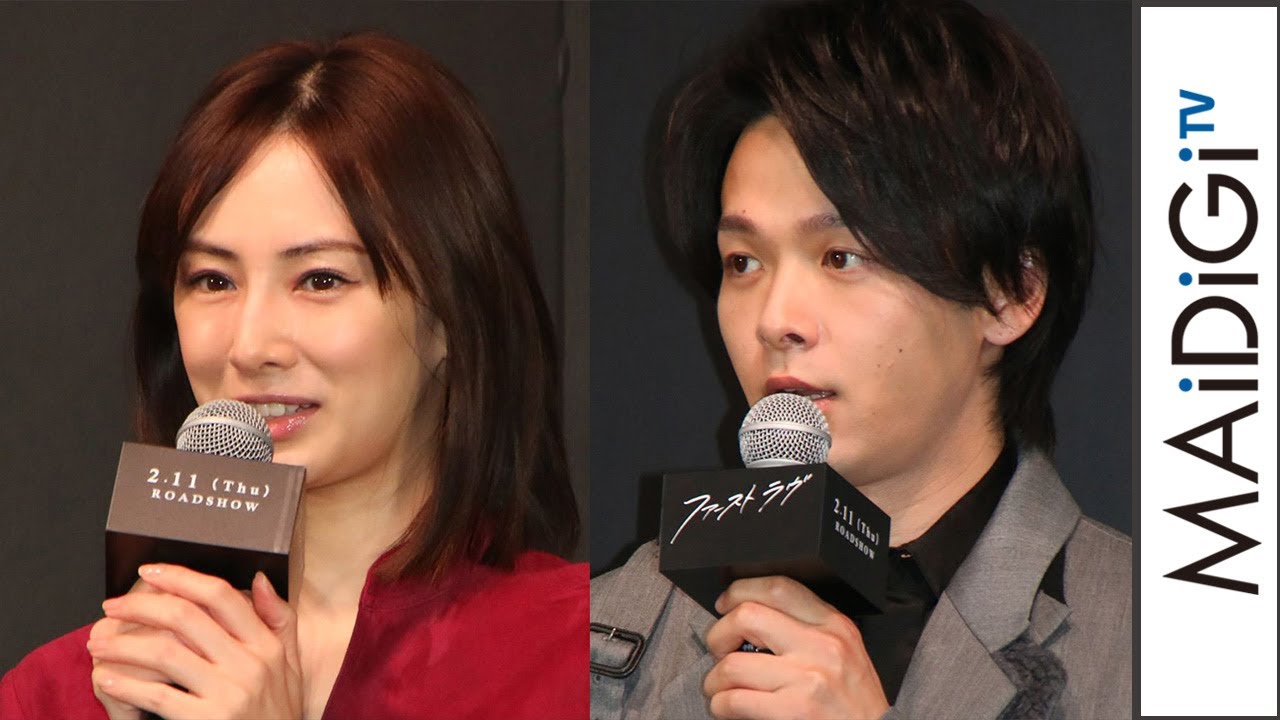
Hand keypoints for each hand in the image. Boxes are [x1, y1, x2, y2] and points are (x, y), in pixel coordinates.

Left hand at [87, 565, 301, 719]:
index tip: (150, 572)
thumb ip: (278, 619)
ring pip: (165, 654)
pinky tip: (108, 678)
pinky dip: (126, 685)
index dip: (181, 578)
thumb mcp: (290, 664)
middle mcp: (249, 665)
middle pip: (187, 618)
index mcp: (267, 645)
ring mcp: (228, 694)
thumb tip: (256, 579)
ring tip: (98, 643)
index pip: (220, 597)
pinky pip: (158, 696)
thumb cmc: (278, 711)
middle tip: (111, 607)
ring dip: (123, 645)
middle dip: (140, 606)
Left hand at [703, 577, 888, 719]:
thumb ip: (808, 630)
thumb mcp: (844, 652)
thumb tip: (752, 616)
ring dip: (715, 680)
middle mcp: (822, 645)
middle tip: (719, 650)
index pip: (779, 587)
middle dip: (719, 634)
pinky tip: (727, 708)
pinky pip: (734, 700)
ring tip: (721, 688)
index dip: (740, 591)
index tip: (725, 605)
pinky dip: (721, 705)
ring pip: (732, 664)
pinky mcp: (796, 710)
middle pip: (747, 616)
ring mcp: (808, 678)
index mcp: (834, 624)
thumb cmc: (854, 702)